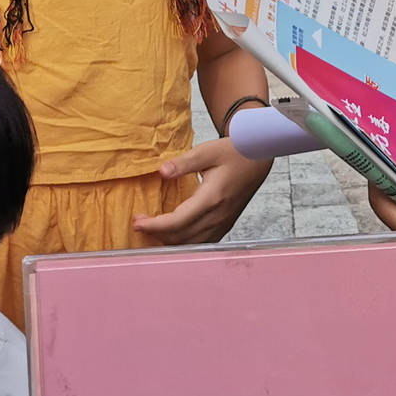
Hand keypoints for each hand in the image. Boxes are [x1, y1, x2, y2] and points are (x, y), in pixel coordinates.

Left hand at [134, 136, 272, 244]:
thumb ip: (183, 162)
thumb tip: (161, 172)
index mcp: (211, 198)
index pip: (177, 222)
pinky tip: (173, 234)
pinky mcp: (225, 225)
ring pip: (191, 244)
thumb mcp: (208, 151)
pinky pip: (202, 243)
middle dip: (156, 234)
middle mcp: (217, 216)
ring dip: (169, 240)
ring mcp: (223, 223)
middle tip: (139, 222)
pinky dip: (184, 242)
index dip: (154, 225)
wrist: (259, 159)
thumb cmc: (235, 152)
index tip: (137, 221)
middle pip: (181, 237)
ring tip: (152, 229)